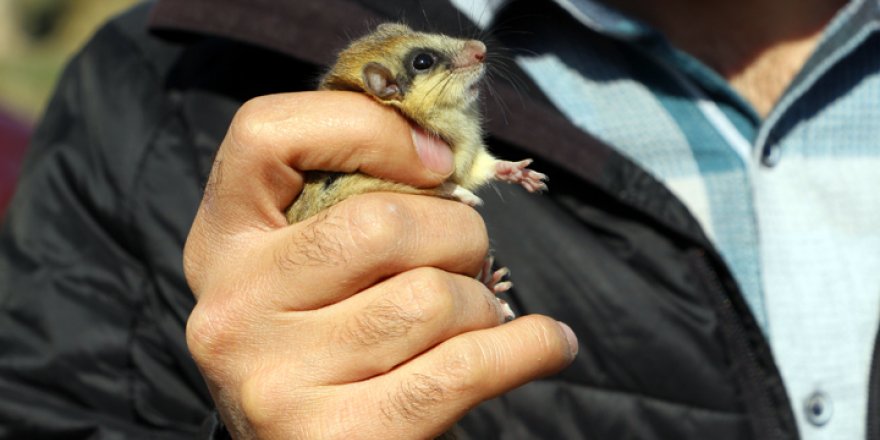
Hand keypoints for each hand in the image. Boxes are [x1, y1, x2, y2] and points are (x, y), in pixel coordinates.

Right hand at [183, 91, 577, 438]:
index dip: (365, 126)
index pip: (266, 134)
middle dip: (458, 232)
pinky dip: (528, 346)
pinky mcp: (334, 438)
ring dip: (481, 301)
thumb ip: (347, 198)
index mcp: (221, 241)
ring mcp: (275, 379)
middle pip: (380, 222)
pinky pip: (465, 367)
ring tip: (473, 314)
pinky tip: (546, 342)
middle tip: (465, 256)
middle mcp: (234, 307)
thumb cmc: (323, 337)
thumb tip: (444, 150)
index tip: (436, 161)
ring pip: (432, 298)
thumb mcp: (307, 262)